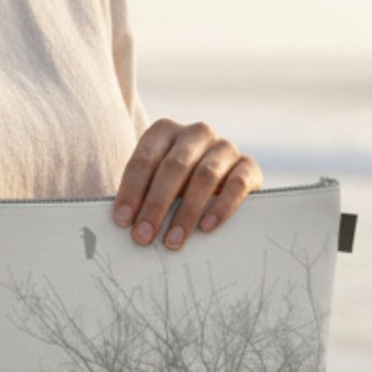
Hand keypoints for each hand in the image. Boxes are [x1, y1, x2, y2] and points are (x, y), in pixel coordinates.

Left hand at [113, 118, 262, 250]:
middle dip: (156, 204)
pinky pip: (237, 184)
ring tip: (172, 241)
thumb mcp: (155, 184)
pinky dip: (221, 207)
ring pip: (205, 176)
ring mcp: (224, 147)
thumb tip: (123, 222)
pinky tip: (206, 228)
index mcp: (165, 131)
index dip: (131, 191)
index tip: (123, 221)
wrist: (221, 184)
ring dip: (186, 212)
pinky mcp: (248, 166)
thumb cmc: (176, 187)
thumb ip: (140, 196)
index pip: (144, 159)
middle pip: (174, 167)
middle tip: (144, 236)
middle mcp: (196, 133)